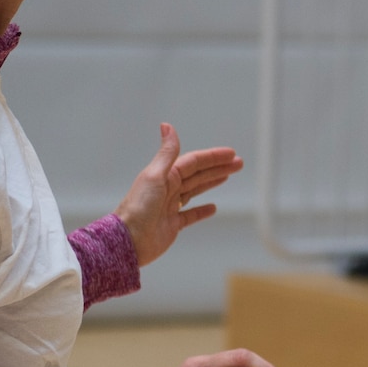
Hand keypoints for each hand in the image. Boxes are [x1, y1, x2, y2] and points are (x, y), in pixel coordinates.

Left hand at [115, 124, 243, 267]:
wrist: (129, 240)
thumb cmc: (138, 207)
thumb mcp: (155, 176)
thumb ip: (166, 153)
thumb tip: (167, 126)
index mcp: (165, 176)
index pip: (194, 162)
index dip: (213, 157)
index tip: (231, 154)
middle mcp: (168, 189)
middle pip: (198, 174)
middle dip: (218, 167)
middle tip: (238, 163)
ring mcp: (170, 207)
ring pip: (195, 190)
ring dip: (212, 182)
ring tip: (228, 176)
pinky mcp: (172, 225)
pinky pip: (191, 215)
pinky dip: (202, 210)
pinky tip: (212, 207)